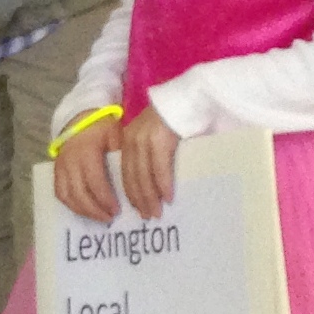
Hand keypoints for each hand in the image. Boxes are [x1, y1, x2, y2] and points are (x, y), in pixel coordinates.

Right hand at [53, 113, 123, 222]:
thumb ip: (123, 155)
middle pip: (79, 192)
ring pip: (67, 196)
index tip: (117, 210)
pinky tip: (85, 210)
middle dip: (95, 209)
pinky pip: (59, 193)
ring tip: (100, 217)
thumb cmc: (103, 128)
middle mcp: (70, 160)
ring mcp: (60, 166)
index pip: (94, 181)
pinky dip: (71, 205)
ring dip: (83, 210)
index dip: (105, 198)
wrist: (81, 119)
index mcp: (86, 151)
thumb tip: (137, 178)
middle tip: (110, 217)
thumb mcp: (117, 134)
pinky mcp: (56, 171)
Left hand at [119, 105, 179, 219]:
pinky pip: (159, 168)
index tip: (137, 209)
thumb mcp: (154, 135)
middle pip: (132, 177)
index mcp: (128, 139)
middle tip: (148, 216)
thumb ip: (149, 154)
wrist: (188, 96)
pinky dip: (163, 184)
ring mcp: (144, 139)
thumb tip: (152, 181)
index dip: (131, 193)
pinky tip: (168, 197)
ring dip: (151, 196)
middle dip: (140, 199)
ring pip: (143, 175)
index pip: (125, 172)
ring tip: (157, 212)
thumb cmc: (174, 117)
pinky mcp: (160, 139)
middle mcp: (132, 139)